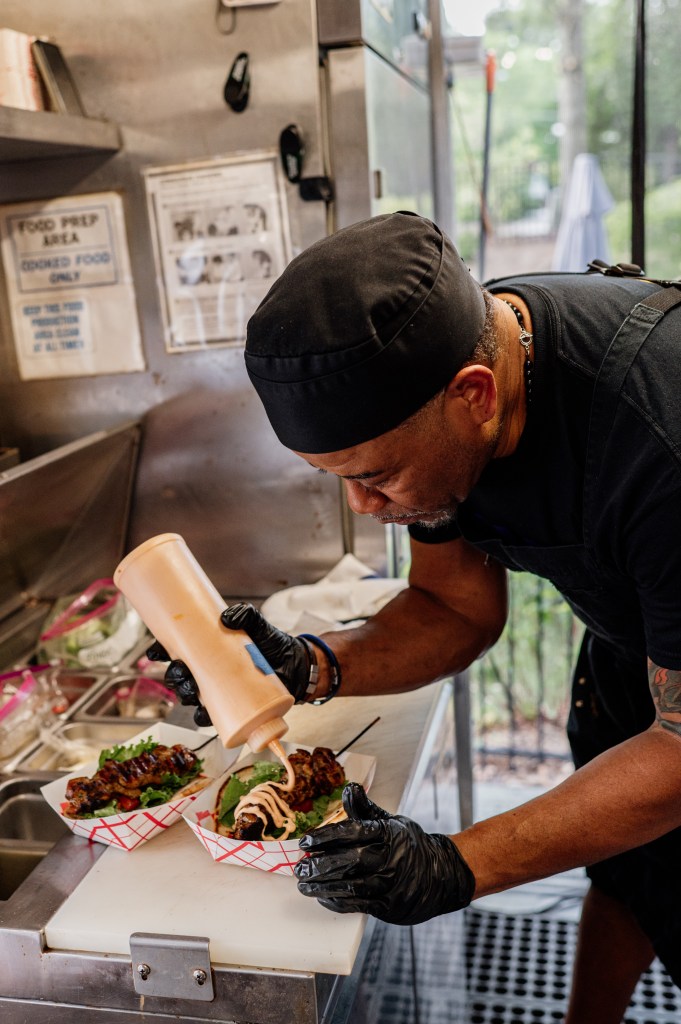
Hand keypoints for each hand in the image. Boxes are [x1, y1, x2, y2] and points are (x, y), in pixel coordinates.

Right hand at [145, 603, 312, 722]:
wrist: (295, 665)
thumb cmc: (272, 643)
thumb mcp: (258, 624)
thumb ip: (246, 614)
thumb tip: (228, 617)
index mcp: (206, 649)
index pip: (176, 649)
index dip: (160, 651)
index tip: (155, 651)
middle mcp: (207, 670)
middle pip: (178, 675)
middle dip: (173, 675)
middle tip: (181, 671)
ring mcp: (218, 689)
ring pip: (189, 695)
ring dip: (184, 695)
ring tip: (192, 690)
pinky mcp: (230, 706)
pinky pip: (209, 716)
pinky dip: (203, 716)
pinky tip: (203, 712)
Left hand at [294, 783, 475, 925]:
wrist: (441, 875)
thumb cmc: (409, 845)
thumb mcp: (391, 822)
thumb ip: (366, 809)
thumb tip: (349, 787)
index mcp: (387, 833)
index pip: (353, 831)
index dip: (327, 836)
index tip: (306, 841)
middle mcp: (389, 857)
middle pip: (349, 860)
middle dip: (320, 864)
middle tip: (300, 867)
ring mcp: (390, 883)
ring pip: (350, 885)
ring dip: (323, 886)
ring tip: (304, 885)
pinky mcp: (390, 905)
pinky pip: (358, 905)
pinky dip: (337, 901)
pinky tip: (323, 897)